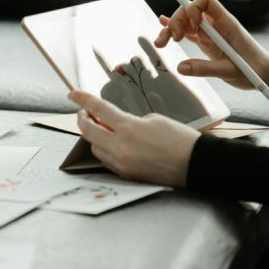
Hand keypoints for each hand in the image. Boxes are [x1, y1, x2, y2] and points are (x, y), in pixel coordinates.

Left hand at [69, 90, 199, 187]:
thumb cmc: (180, 139)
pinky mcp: (126, 174)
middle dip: (83, 119)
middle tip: (84, 112)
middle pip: (88, 131)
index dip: (83, 99)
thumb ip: (130, 121)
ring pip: (95, 147)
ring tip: (100, 127)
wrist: (195, 164)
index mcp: (129, 128)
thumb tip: (117, 126)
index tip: (73, 93)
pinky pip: (106, 160)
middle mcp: (120, 147)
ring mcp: (122, 163)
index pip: (98, 110)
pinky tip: (111, 142)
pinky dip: (105, 149)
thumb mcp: (154, 119)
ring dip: (94, 136)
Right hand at [154, 0, 268, 96]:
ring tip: (160, 44)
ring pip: (187, 22)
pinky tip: (163, 26)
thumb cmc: (253, 70)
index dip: (194, 8)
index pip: (206, 1)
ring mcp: (211, 33)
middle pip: (191, 11)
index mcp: (226, 23)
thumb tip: (180, 67)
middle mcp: (217, 24)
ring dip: (172, 29)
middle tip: (172, 40)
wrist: (265, 75)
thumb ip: (205, 68)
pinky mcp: (208, 43)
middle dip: (177, 21)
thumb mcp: (229, 70)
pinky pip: (189, 32)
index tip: (192, 27)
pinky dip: (176, 30)